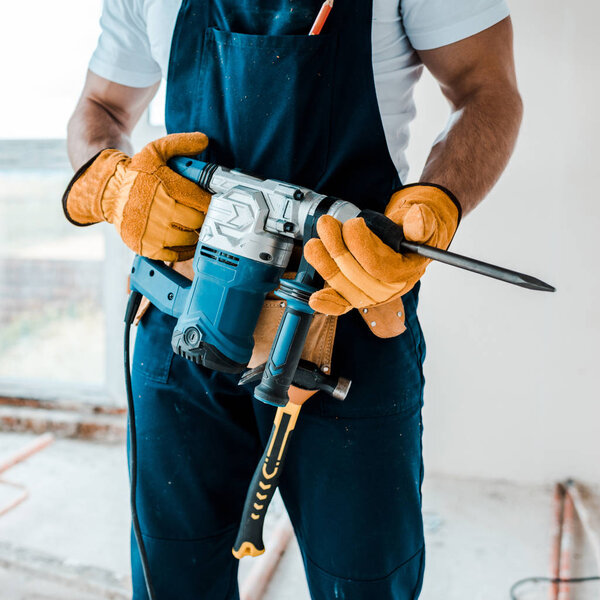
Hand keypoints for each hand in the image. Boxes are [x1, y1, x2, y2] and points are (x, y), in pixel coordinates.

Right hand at [63, 132, 210, 260]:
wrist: (109, 192)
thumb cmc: (137, 173)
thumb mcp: (155, 151)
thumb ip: (180, 143)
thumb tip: (204, 140)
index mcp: (167, 188)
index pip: (203, 202)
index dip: (212, 203)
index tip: (214, 204)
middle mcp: (161, 211)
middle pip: (198, 221)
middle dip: (204, 218)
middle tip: (204, 216)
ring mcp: (153, 232)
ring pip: (190, 238)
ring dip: (196, 233)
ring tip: (194, 227)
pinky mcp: (147, 247)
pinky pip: (177, 254)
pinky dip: (185, 249)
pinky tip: (187, 241)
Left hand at [304, 184, 460, 314]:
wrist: (407, 242)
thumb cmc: (411, 232)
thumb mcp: (423, 223)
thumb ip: (420, 223)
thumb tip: (418, 219)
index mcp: (405, 273)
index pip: (377, 266)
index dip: (360, 245)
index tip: (352, 224)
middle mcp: (387, 290)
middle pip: (355, 275)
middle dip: (336, 249)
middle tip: (326, 224)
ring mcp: (369, 296)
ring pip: (341, 285)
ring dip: (323, 263)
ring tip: (314, 243)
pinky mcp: (354, 296)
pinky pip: (340, 305)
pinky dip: (327, 302)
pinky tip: (315, 299)